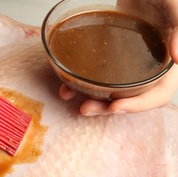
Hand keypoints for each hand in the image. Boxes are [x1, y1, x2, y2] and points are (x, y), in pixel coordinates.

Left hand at [59, 0, 177, 115]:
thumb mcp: (173, 5)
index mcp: (166, 62)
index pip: (159, 94)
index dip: (139, 105)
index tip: (116, 106)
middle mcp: (147, 67)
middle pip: (131, 98)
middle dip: (107, 108)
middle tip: (85, 109)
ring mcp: (128, 63)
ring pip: (111, 90)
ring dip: (91, 98)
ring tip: (69, 96)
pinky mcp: (111, 56)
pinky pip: (97, 75)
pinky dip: (80, 82)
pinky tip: (66, 84)